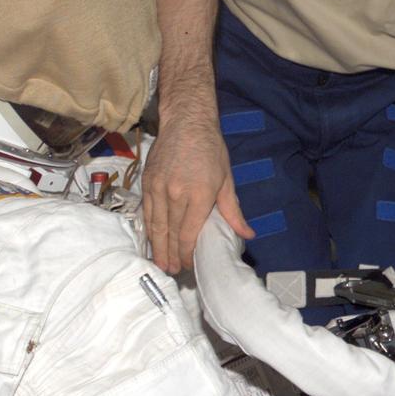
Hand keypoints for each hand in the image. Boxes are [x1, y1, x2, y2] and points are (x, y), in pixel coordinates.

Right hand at [143, 109, 252, 273]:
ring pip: (156, 225)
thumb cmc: (210, 150)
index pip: (189, 232)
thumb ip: (233, 211)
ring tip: (160, 264)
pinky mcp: (146, 183)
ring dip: (157, 247)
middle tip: (172, 272)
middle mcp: (175, 193)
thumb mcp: (227, 180)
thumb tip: (248, 234)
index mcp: (199, 194)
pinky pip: (146, 212)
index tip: (188, 265)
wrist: (186, 123)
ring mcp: (158, 188)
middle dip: (171, 255)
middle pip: (171, 232)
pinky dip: (148, 229)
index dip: (186, 252)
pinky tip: (151, 241)